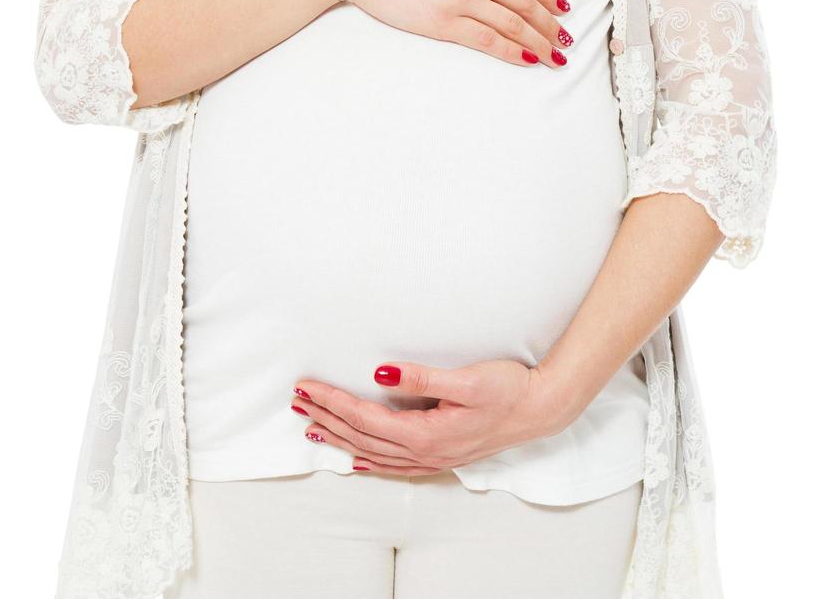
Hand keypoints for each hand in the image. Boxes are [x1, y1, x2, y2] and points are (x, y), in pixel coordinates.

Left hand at [290, 360, 584, 475]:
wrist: (542, 408)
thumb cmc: (510, 389)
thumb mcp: (467, 378)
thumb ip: (420, 378)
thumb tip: (379, 374)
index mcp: (425, 433)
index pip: (365, 417)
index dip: (332, 401)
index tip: (307, 387)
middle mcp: (424, 452)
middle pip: (362, 436)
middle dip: (326, 417)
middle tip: (297, 402)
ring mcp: (433, 457)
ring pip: (374, 452)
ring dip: (341, 438)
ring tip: (313, 427)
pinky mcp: (443, 455)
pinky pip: (395, 465)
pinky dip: (371, 460)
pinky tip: (359, 459)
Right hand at [319, 0, 575, 67]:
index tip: (563, 11)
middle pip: (527, 3)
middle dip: (551, 25)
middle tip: (566, 40)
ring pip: (514, 24)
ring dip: (541, 42)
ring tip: (555, 57)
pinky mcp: (443, 21)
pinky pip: (489, 40)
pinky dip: (514, 52)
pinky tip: (528, 60)